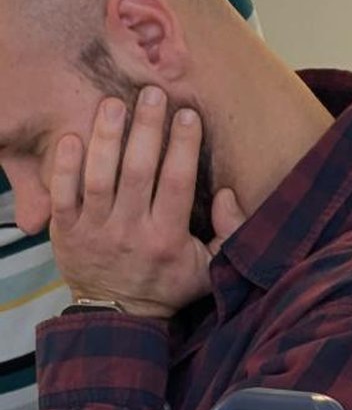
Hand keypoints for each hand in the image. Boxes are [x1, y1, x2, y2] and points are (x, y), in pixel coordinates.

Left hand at [48, 87, 244, 319]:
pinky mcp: (66, 231)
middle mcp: (131, 232)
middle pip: (138, 172)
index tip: (188, 115)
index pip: (177, 183)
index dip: (183, 147)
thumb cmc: (169, 286)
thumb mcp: (213, 269)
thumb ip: (230, 233)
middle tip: (151, 93)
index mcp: (168, 239)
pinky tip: (72, 137)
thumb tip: (227, 193)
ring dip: (106, 138)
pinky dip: (64, 166)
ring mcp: (96, 230)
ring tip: (113, 104)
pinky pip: (63, 195)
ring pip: (99, 178)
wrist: (119, 316)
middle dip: (146, 129)